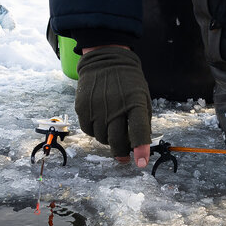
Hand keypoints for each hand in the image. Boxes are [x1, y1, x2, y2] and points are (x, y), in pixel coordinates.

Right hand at [76, 46, 151, 166]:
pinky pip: (89, 131)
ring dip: (108, 140)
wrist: (105, 61)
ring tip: (112, 129)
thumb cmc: (128, 82)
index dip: (141, 149)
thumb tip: (138, 144)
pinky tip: (100, 121)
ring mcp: (97, 108)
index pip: (138, 131)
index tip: (141, 164)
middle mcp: (115, 107)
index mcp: (135, 103)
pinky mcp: (82, 108)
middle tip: (124, 157)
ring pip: (102, 139)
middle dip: (122, 153)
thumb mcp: (142, 97)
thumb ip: (141, 120)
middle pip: (117, 141)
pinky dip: (95, 131)